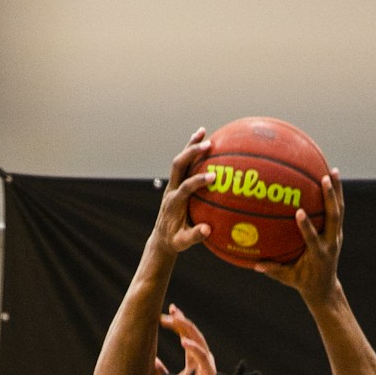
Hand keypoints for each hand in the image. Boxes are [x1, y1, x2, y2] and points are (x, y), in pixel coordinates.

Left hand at [144, 135, 213, 264]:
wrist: (162, 237)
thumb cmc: (174, 241)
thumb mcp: (182, 243)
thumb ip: (193, 236)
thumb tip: (207, 230)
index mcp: (173, 202)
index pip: (185, 187)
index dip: (198, 181)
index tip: (213, 177)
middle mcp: (171, 189)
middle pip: (178, 165)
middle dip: (191, 153)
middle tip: (208, 145)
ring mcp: (173, 184)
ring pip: (180, 160)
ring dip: (190, 146)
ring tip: (203, 131)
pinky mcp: (177, 183)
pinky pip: (184, 164)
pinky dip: (192, 151)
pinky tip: (204, 142)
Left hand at [155, 304, 216, 374]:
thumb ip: (161, 373)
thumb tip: (153, 360)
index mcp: (195, 358)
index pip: (187, 334)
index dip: (179, 322)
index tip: (168, 312)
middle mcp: (203, 358)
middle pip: (193, 334)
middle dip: (182, 321)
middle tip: (170, 310)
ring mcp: (208, 364)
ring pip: (199, 340)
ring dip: (187, 328)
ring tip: (175, 319)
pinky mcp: (210, 373)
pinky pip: (203, 358)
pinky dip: (194, 348)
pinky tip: (183, 341)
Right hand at [252, 167, 344, 305]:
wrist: (325, 287)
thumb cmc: (303, 282)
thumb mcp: (288, 278)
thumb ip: (273, 270)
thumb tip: (255, 264)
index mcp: (318, 254)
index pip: (313, 239)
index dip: (307, 227)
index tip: (299, 212)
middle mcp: (331, 243)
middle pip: (334, 218)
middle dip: (330, 198)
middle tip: (325, 179)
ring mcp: (336, 236)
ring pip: (339, 210)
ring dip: (337, 190)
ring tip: (332, 170)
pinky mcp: (337, 231)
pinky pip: (337, 210)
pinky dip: (335, 194)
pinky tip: (330, 177)